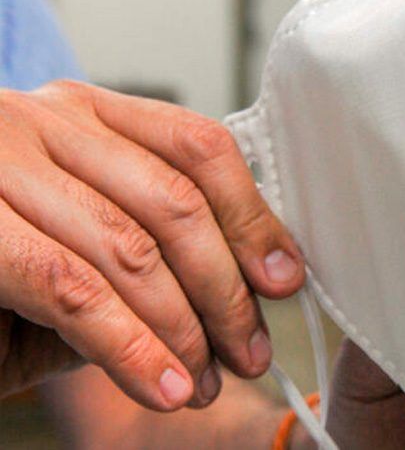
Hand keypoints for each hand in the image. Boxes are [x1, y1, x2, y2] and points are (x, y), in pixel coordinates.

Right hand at [0, 80, 304, 410]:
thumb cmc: (4, 263)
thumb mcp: (87, 240)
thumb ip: (154, 247)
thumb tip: (249, 289)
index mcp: (89, 113)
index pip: (198, 148)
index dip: (251, 217)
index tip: (284, 279)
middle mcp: (46, 120)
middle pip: (174, 201)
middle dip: (225, 290)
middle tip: (249, 350)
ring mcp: (2, 162)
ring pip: (130, 248)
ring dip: (182, 329)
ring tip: (203, 382)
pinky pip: (72, 288)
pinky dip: (129, 347)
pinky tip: (162, 385)